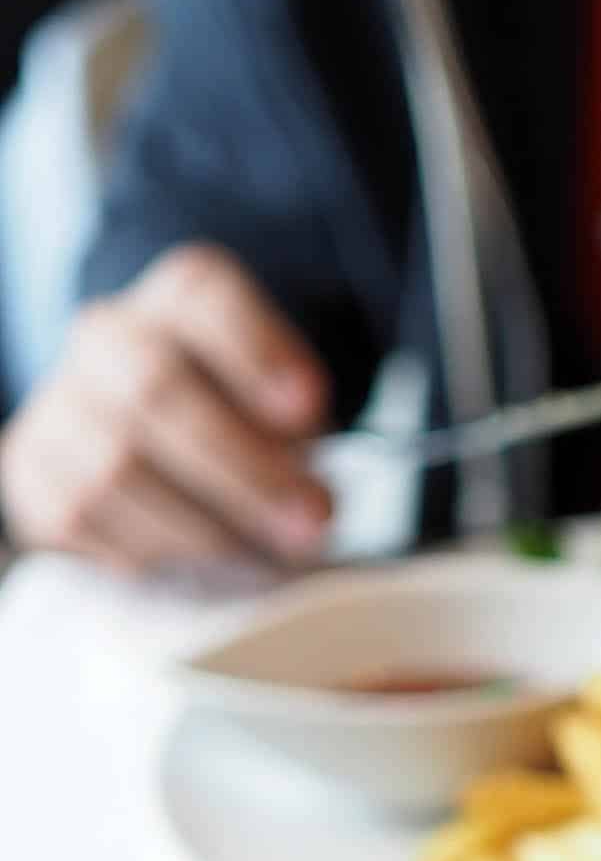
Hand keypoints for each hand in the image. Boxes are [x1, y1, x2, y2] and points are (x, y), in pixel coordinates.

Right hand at [0, 244, 333, 569]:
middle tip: (309, 523)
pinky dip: (149, 552)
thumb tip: (309, 505)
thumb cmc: (238, 433)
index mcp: (179, 304)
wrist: (154, 461)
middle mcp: (108, 337)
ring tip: (259, 556)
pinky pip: (81, 519)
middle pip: (155, 385)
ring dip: (201, 526)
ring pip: (115, 466)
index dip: (257, 349)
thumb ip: (297, 440)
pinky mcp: (31, 473)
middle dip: (242, 468)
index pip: (206, 297)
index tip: (308, 409)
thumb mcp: (286, 419)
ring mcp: (59, 403)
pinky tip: (192, 562)